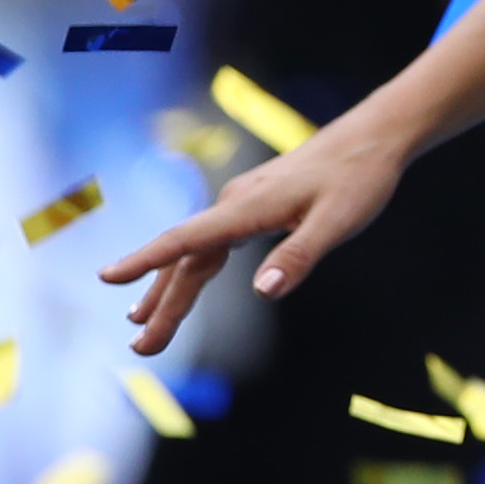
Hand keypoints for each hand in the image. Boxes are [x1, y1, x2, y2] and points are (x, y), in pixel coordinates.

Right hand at [93, 123, 404, 353]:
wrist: (376, 135)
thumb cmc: (359, 176)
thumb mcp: (338, 221)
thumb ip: (300, 255)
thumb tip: (264, 291)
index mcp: (248, 206)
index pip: (186, 239)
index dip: (145, 260)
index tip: (107, 278)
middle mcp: (236, 202)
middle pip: (188, 259)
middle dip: (163, 304)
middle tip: (141, 348)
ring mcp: (243, 202)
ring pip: (197, 252)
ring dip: (171, 288)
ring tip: (140, 323)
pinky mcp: (256, 204)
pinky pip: (213, 242)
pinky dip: (192, 267)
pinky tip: (181, 282)